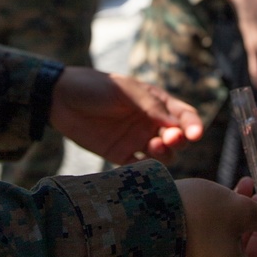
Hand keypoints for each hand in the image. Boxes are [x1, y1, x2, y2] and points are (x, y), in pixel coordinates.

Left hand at [49, 69, 203, 162]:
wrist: (60, 98)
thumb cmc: (95, 87)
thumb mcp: (126, 91)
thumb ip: (151, 106)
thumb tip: (177, 125)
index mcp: (155, 102)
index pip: (183, 115)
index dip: (193, 124)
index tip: (196, 134)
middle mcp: (150, 122)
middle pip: (177, 138)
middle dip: (179, 140)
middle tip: (170, 139)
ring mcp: (136, 140)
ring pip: (162, 154)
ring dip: (164, 154)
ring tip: (153, 147)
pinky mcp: (120, 155)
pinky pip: (139, 167)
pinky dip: (146, 170)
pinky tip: (142, 166)